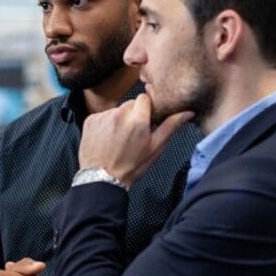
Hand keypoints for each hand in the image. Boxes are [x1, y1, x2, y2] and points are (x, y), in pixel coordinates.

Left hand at [78, 94, 192, 187]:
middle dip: (133, 115)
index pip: (144, 98)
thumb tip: (186, 113)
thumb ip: (170, 126)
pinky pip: (101, 116)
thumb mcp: (155, 148)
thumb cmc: (130, 167)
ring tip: (118, 139)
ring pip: (116, 110)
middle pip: (130, 104)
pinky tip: (107, 139)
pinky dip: (105, 124)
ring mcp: (103, 117)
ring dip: (119, 120)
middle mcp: (119, 115)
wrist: (102, 178)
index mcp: (138, 120)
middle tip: (133, 133)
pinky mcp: (90, 121)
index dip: (146, 108)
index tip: (146, 119)